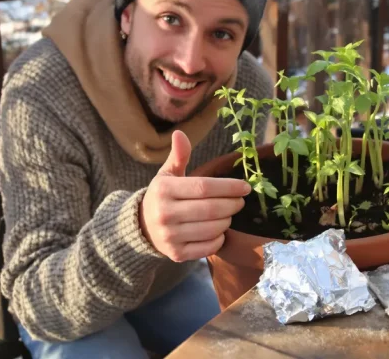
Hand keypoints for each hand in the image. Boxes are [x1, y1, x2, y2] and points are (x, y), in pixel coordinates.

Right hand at [139, 130, 250, 261]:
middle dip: (232, 204)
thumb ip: (178, 156)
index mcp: (163, 190)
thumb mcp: (167, 175)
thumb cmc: (163, 197)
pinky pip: (208, 247)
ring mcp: (170, 237)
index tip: (246, 187)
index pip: (203, 187)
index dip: (229, 187)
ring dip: (227, 221)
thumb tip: (180, 133)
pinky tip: (219, 230)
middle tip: (240, 201)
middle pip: (211, 209)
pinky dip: (219, 238)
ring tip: (228, 213)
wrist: (142, 228)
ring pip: (212, 229)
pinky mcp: (176, 254)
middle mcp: (164, 214)